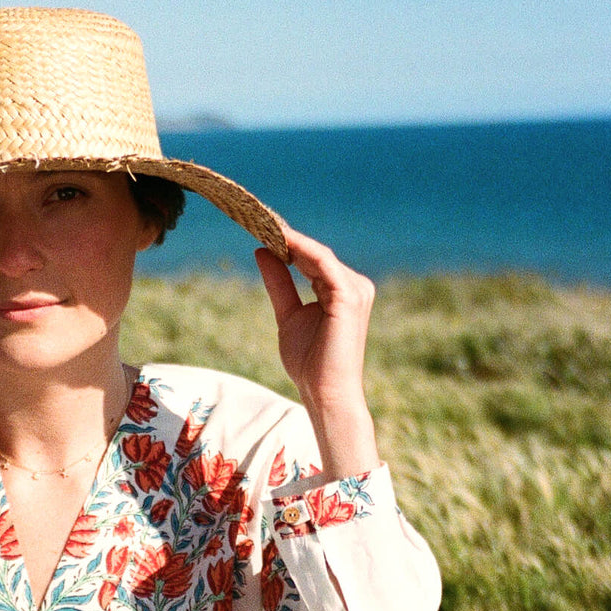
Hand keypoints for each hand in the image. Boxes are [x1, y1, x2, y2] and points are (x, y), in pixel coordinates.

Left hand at [254, 227, 378, 479]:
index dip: (286, 244)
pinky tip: (279, 240)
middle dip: (285, 237)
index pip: (312, 259)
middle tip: (254, 218)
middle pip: (316, 253)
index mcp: (341, 290)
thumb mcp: (288, 315)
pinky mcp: (350, 295)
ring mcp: (356, 289)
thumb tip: (262, 252)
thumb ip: (279, 283)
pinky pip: (322, 262)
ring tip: (261, 225)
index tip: (258, 229)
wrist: (324, 392)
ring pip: (318, 254)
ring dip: (290, 239)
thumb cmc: (310, 362)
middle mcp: (354, 285)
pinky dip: (301, 249)